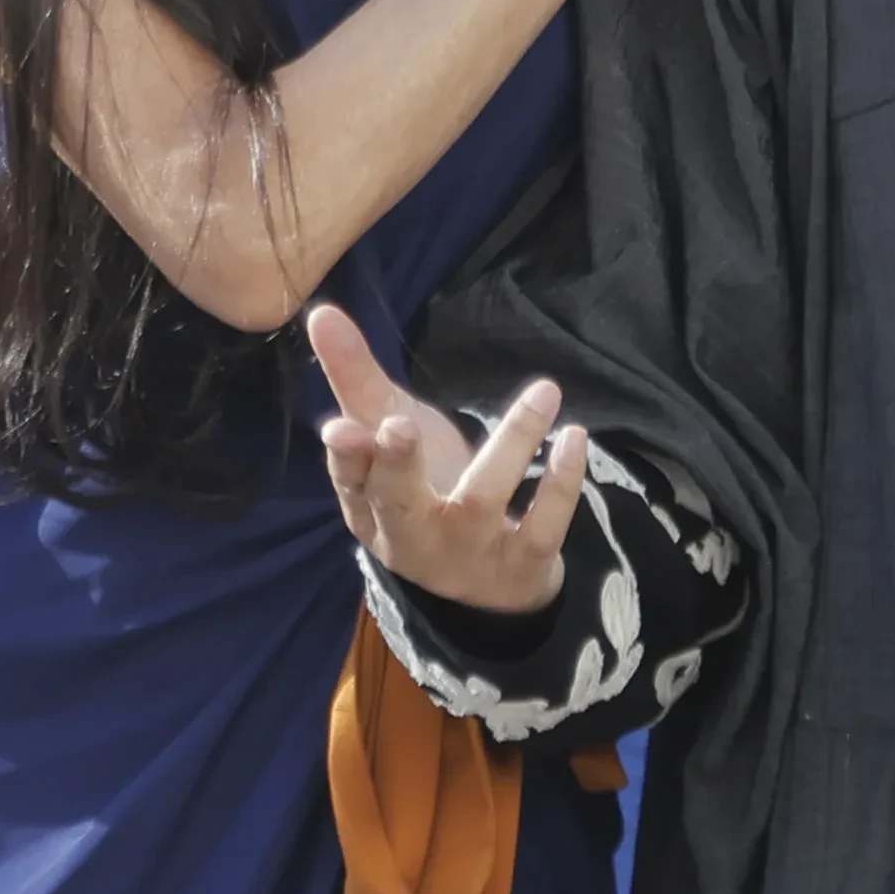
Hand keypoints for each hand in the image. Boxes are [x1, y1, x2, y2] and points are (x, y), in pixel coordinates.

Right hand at [312, 302, 585, 614]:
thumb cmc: (427, 492)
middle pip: (399, 503)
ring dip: (512, 443)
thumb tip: (321, 313)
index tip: (342, 426)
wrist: (486, 580)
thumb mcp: (390, 433)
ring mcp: (469, 554)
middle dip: (396, 466)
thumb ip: (356, 377)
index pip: (351, 481)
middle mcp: (413, 539)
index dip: (346, 457)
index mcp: (371, 507)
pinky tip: (573, 436)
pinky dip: (560, 484)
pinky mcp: (522, 564)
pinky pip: (542, 526)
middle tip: (399, 425)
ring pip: (481, 501)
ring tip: (543, 392)